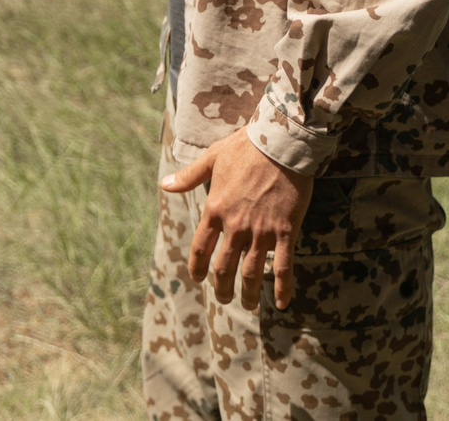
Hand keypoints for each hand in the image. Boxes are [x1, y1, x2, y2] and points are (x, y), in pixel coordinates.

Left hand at [163, 133, 311, 309]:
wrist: (279, 143)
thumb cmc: (245, 148)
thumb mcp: (212, 158)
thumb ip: (188, 176)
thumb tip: (164, 185)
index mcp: (215, 209)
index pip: (201, 248)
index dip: (198, 267)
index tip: (198, 279)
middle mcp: (235, 225)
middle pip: (224, 267)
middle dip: (222, 287)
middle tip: (224, 298)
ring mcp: (260, 231)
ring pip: (251, 273)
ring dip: (248, 293)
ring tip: (247, 304)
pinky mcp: (284, 231)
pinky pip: (283, 267)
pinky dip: (282, 288)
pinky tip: (281, 303)